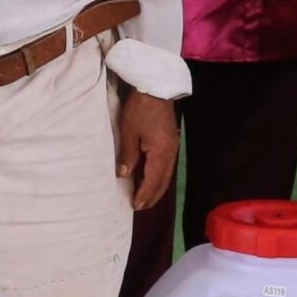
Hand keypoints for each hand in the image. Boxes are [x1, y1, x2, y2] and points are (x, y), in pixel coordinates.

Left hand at [115, 90, 178, 210]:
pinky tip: (151, 180)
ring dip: (156, 188)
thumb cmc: (140, 109)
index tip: (135, 205)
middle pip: (163, 181)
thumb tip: (123, 175)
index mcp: (161, 152)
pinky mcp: (171, 143)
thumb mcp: (129, 131)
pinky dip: (159, 177)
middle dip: (152, 196)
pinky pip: (167, 167)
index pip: (153, 180)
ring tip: (145, 198)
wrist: (157, 89)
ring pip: (166, 175)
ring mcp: (173, 148)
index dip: (144, 194)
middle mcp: (170, 153)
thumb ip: (128, 155)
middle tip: (140, 207)